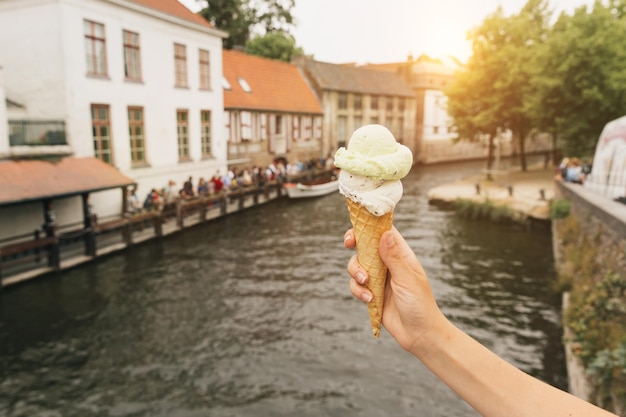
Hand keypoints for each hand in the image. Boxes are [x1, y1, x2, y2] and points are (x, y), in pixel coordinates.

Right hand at [344, 227, 446, 354]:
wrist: (419, 334)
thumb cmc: (420, 305)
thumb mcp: (407, 279)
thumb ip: (394, 257)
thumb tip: (385, 234)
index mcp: (401, 255)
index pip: (384, 232)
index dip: (369, 225)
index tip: (358, 226)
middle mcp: (388, 263)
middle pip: (365, 245)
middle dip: (355, 244)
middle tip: (348, 244)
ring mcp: (379, 278)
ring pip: (357, 265)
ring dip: (357, 272)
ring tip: (367, 284)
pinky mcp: (371, 293)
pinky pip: (356, 285)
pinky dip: (358, 290)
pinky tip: (369, 299)